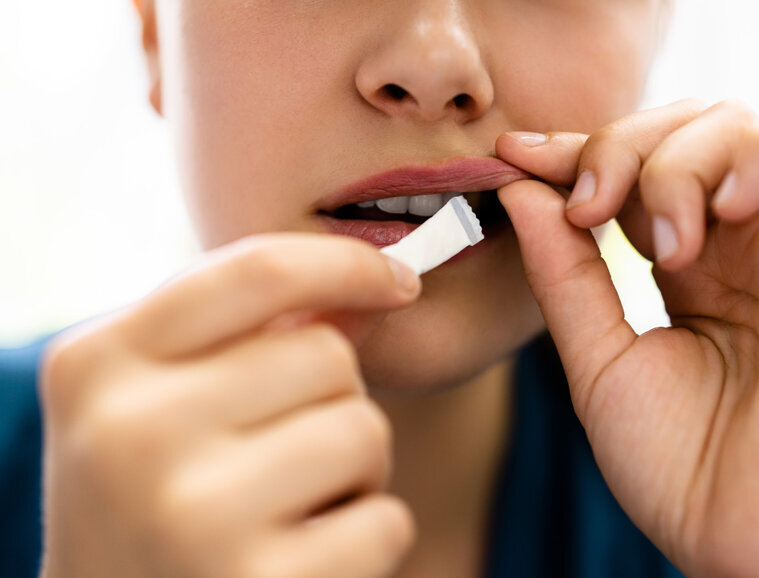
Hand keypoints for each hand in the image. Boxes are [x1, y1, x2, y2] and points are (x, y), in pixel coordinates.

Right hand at [39, 234, 419, 577]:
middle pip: (325, 353)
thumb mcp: (160, 406)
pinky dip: (368, 538)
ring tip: (291, 508)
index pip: (257, 270)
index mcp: (97, 366)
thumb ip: (247, 337)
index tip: (399, 279)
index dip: (347, 262)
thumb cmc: (152, 503)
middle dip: (331, 399)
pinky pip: (386, 519)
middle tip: (280, 456)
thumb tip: (377, 282)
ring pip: (363, 429)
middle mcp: (130, 435)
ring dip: (355, 470)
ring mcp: (191, 517)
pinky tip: (305, 560)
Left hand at [497, 100, 758, 577]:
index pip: (638, 168)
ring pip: (746, 125)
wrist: (751, 544)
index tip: (517, 156)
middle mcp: (745, 247)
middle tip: (586, 206)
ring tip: (659, 244)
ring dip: (680, 160)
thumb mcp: (597, 360)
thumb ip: (565, 272)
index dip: (578, 148)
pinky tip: (716, 214)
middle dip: (622, 145)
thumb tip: (523, 185)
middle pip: (689, 129)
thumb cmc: (682, 471)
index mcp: (693, 268)